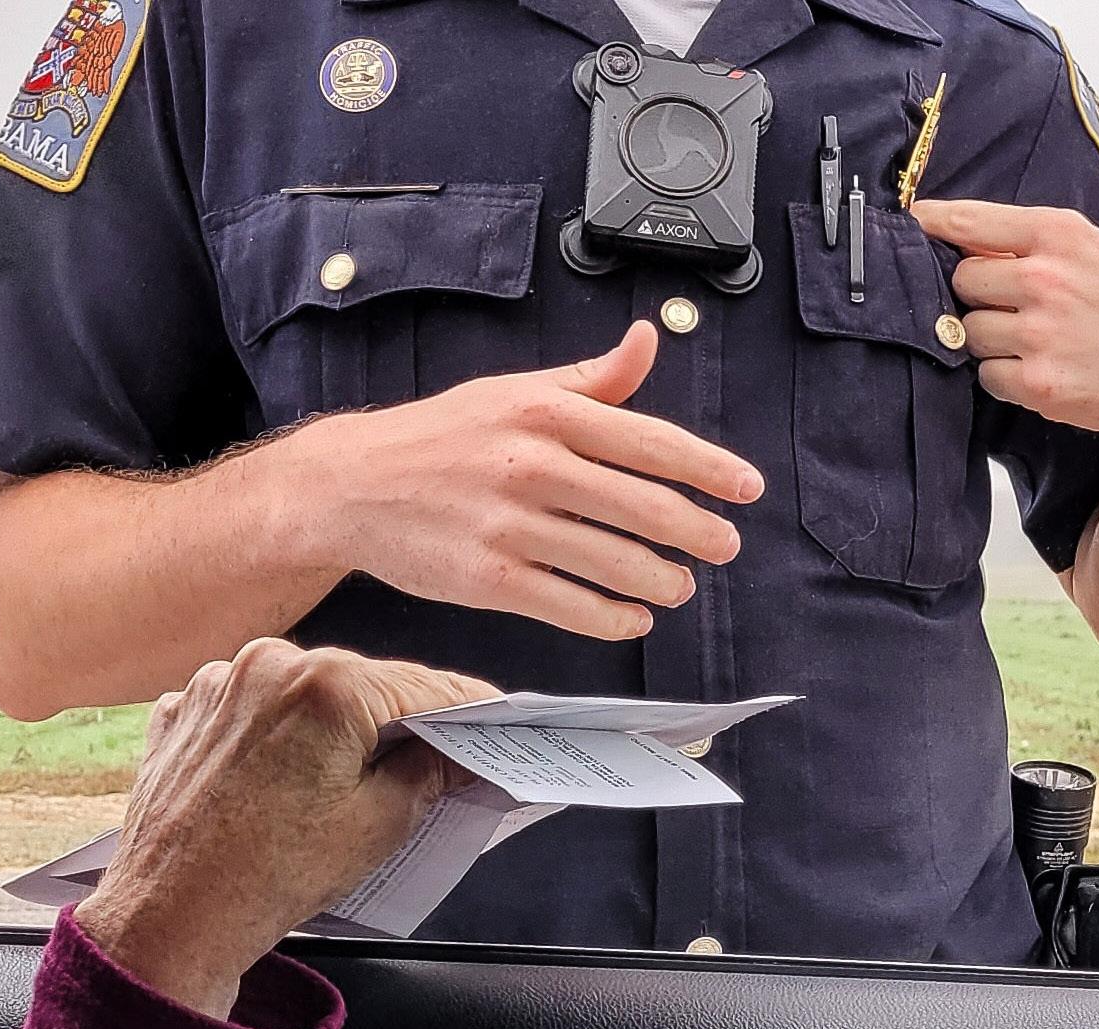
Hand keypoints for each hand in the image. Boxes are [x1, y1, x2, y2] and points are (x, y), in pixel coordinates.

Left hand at [75, 641, 499, 1016]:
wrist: (171, 919)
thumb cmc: (269, 877)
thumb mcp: (380, 825)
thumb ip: (432, 771)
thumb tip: (457, 749)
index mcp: (327, 686)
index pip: (423, 684)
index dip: (467, 707)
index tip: (493, 718)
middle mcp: (267, 665)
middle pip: (362, 683)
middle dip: (397, 719)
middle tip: (430, 759)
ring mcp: (217, 685)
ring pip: (302, 693)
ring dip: (332, 725)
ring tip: (345, 782)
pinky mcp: (183, 713)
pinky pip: (249, 709)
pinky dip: (274, 735)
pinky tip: (282, 781)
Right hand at [266, 322, 763, 639]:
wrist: (350, 484)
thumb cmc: (443, 436)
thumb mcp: (515, 391)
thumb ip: (592, 379)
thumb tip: (649, 340)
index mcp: (545, 412)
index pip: (648, 440)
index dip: (708, 467)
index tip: (748, 489)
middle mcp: (530, 464)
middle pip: (641, 505)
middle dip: (697, 531)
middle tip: (725, 545)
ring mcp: (508, 524)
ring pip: (613, 561)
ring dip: (662, 580)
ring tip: (681, 585)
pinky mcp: (488, 576)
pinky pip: (570, 605)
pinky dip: (614, 618)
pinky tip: (634, 618)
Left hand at [913, 198, 1098, 442]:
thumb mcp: (1095, 249)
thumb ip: (1034, 241)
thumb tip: (960, 237)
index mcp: (1059, 235)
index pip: (967, 222)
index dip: (930, 225)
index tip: (909, 226)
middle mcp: (1045, 280)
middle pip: (961, 282)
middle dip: (979, 296)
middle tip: (1015, 308)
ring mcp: (1040, 334)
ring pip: (969, 332)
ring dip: (991, 340)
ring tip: (1037, 342)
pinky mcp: (1039, 383)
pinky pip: (987, 376)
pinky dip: (1006, 376)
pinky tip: (1044, 369)